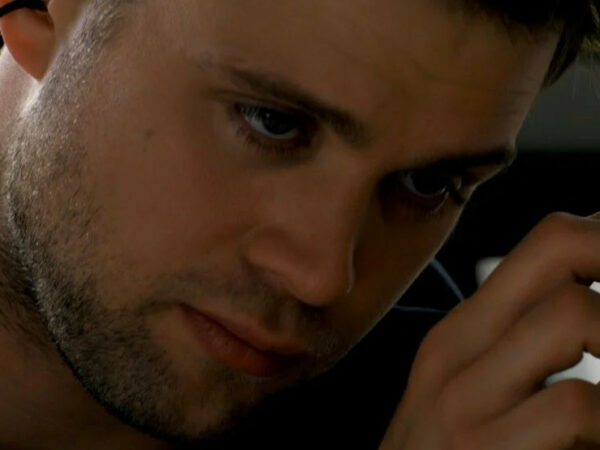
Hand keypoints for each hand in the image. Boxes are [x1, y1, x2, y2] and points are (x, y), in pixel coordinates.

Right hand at [380, 212, 599, 449]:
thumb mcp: (467, 396)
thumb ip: (518, 350)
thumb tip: (589, 302)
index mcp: (459, 336)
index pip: (546, 241)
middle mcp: (457, 355)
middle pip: (559, 248)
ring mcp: (468, 406)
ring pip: (574, 315)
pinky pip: (579, 408)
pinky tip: (593, 444)